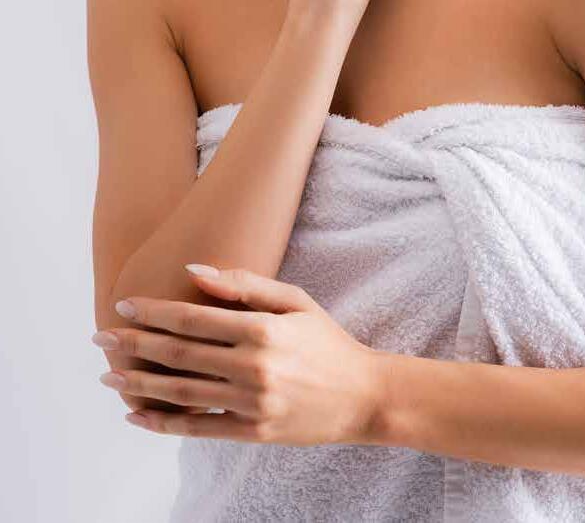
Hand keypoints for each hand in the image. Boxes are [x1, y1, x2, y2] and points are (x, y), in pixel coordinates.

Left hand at [93, 266, 384, 445]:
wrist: (364, 395)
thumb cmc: (327, 341)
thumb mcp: (295, 300)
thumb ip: (246, 284)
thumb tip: (196, 271)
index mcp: (263, 329)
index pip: (194, 318)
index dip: (155, 311)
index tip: (125, 305)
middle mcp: (254, 367)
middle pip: (180, 354)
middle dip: (135, 344)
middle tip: (100, 337)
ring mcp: (253, 403)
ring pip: (182, 393)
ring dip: (140, 384)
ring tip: (109, 376)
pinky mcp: (254, 432)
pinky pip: (199, 428)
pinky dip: (164, 423)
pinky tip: (137, 415)